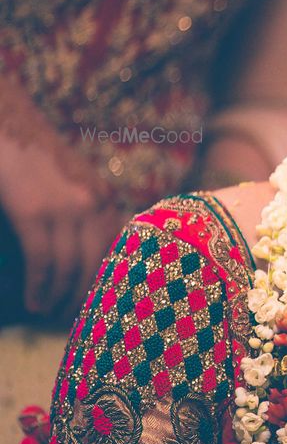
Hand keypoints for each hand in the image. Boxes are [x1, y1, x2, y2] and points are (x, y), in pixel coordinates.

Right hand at [0, 134, 126, 317]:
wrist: (10, 124)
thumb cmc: (37, 158)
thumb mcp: (74, 184)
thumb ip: (86, 214)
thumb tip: (88, 258)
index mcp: (105, 199)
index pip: (118, 250)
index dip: (111, 282)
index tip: (106, 305)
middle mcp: (93, 205)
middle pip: (97, 264)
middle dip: (87, 296)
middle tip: (75, 319)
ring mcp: (65, 209)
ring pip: (70, 267)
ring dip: (59, 296)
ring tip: (48, 312)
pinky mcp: (34, 213)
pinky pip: (43, 260)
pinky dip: (39, 285)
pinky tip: (34, 299)